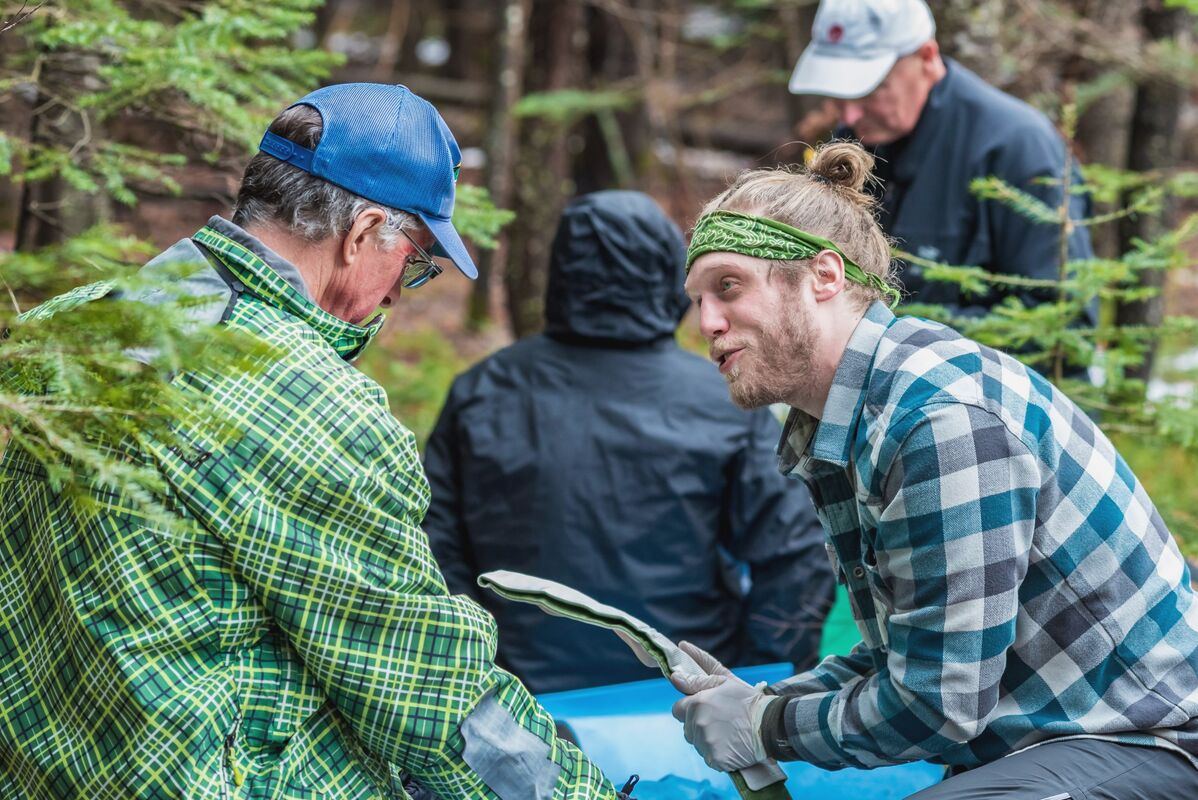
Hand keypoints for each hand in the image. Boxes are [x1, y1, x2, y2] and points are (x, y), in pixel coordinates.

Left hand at [669, 642, 769, 771]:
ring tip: (728, 733)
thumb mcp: (725, 682)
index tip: (704, 709)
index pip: (678, 709)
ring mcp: (705, 743)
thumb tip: (674, 676)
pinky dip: (717, 754)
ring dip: (707, 739)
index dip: (689, 708)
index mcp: (697, 703)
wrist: (771, 724)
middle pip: (687, 728)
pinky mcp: (715, 759)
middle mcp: (697, 723)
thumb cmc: (748, 701)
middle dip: (698, 724)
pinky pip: (709, 757)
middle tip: (720, 721)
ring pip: (697, 743)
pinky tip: (731, 746)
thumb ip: (697, 680)